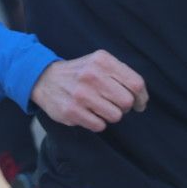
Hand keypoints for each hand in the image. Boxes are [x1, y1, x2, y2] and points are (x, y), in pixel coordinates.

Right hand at [30, 50, 147, 131]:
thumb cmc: (80, 73)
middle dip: (125, 107)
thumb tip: (141, 98)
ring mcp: (81, 94)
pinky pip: (99, 126)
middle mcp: (92, 75)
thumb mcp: (99, 62)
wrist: (44, 79)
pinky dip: (97, 122)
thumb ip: (121, 74)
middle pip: (127, 101)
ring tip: (100, 108)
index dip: (142, 97)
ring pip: (115, 116)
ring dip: (111, 115)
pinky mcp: (71, 111)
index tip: (139, 104)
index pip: (136, 83)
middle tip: (115, 105)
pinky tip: (88, 113)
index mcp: (102, 61)